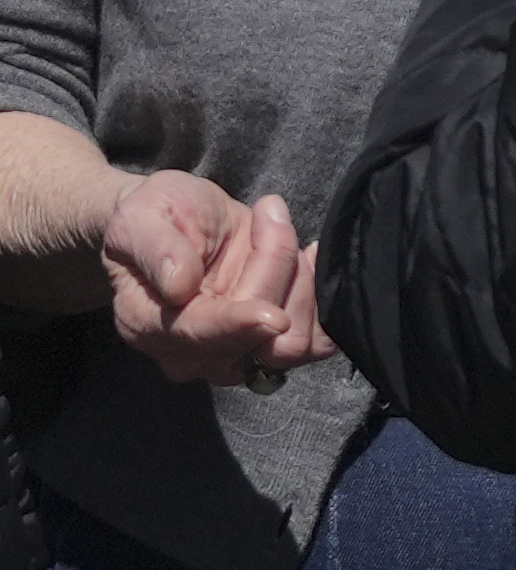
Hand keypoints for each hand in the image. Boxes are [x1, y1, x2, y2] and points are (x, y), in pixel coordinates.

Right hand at [104, 170, 326, 382]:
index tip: (273, 316)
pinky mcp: (267, 342)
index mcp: (148, 324)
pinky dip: (319, 301)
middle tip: (267, 215)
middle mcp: (190, 352)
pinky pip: (313, 342)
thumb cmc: (152, 218)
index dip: (238, 326)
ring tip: (280, 233)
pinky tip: (306, 257)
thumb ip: (157, 250)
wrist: (174, 223)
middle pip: (258, 338)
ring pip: (292, 343)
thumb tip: (179, 286)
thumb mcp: (141, 218)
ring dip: (300, 283)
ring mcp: (231, 354)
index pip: (201, 335)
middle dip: (275, 269)